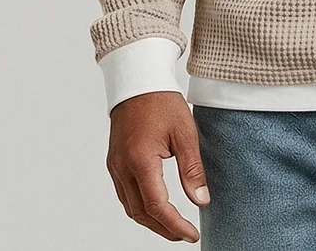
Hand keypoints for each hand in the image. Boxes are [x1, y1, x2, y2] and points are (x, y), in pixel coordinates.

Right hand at [106, 91, 209, 242]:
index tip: (191, 234)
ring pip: (130, 206)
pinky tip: (155, 207)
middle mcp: (122, 167)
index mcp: (140, 160)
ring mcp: (115, 166)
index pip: (157, 206)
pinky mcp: (114, 162)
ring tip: (173, 225)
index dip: (175, 225)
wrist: (138, 81)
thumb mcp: (185, 133)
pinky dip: (140, 206)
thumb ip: (192, 169)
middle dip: (163, 228)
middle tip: (184, 234)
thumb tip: (201, 200)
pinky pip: (124, 194)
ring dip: (151, 220)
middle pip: (140, 213)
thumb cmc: (162, 102)